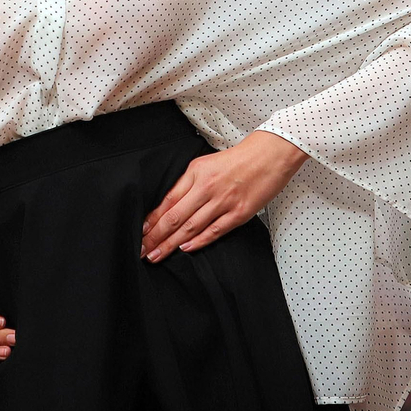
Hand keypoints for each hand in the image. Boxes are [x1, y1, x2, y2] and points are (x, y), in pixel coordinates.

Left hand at [140, 130, 308, 262]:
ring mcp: (223, 201)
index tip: (140, 232)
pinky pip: (214, 230)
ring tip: (156, 254)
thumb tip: (169, 205)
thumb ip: (188, 183)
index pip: (168, 200)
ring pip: (191, 227)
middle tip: (141, 250)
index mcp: (195, 173)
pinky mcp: (239, 213)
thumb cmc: (237, 159)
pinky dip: (198, 241)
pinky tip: (184, 249)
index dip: (152, 219)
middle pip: (175, 217)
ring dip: (171, 243)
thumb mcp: (205, 163)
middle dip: (156, 236)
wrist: (269, 155)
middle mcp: (206, 188)